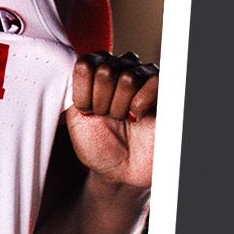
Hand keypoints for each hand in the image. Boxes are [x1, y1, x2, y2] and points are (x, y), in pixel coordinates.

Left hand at [65, 51, 159, 189]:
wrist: (121, 171)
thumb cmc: (98, 144)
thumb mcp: (74, 116)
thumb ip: (71, 87)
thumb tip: (79, 63)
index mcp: (96, 69)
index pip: (85, 64)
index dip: (84, 94)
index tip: (87, 112)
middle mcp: (120, 67)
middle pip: (106, 71)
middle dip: (102, 103)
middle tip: (108, 118)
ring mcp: (143, 76)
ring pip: (128, 78)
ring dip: (121, 107)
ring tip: (123, 119)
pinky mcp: (162, 88)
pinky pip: (153, 82)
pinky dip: (141, 105)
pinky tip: (139, 117)